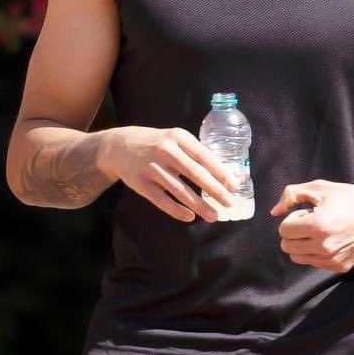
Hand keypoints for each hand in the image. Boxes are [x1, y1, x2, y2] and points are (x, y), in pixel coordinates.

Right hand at [98, 126, 239, 222]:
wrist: (119, 146)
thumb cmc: (157, 144)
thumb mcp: (175, 139)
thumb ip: (196, 153)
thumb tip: (224, 174)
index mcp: (178, 137)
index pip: (204, 156)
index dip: (221, 172)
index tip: (234, 186)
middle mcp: (165, 150)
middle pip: (195, 173)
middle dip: (215, 190)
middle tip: (229, 203)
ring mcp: (152, 167)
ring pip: (180, 190)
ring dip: (199, 205)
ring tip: (213, 216)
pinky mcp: (140, 183)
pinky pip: (161, 200)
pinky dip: (176, 210)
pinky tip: (190, 217)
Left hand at [270, 180, 353, 270]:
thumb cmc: (349, 198)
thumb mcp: (320, 188)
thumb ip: (291, 195)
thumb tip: (274, 212)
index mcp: (317, 226)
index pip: (283, 230)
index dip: (293, 218)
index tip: (307, 213)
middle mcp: (323, 246)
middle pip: (287, 246)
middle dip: (294, 232)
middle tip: (311, 222)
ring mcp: (332, 259)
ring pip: (297, 257)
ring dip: (301, 244)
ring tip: (319, 232)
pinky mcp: (339, 266)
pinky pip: (313, 263)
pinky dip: (315, 252)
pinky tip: (330, 240)